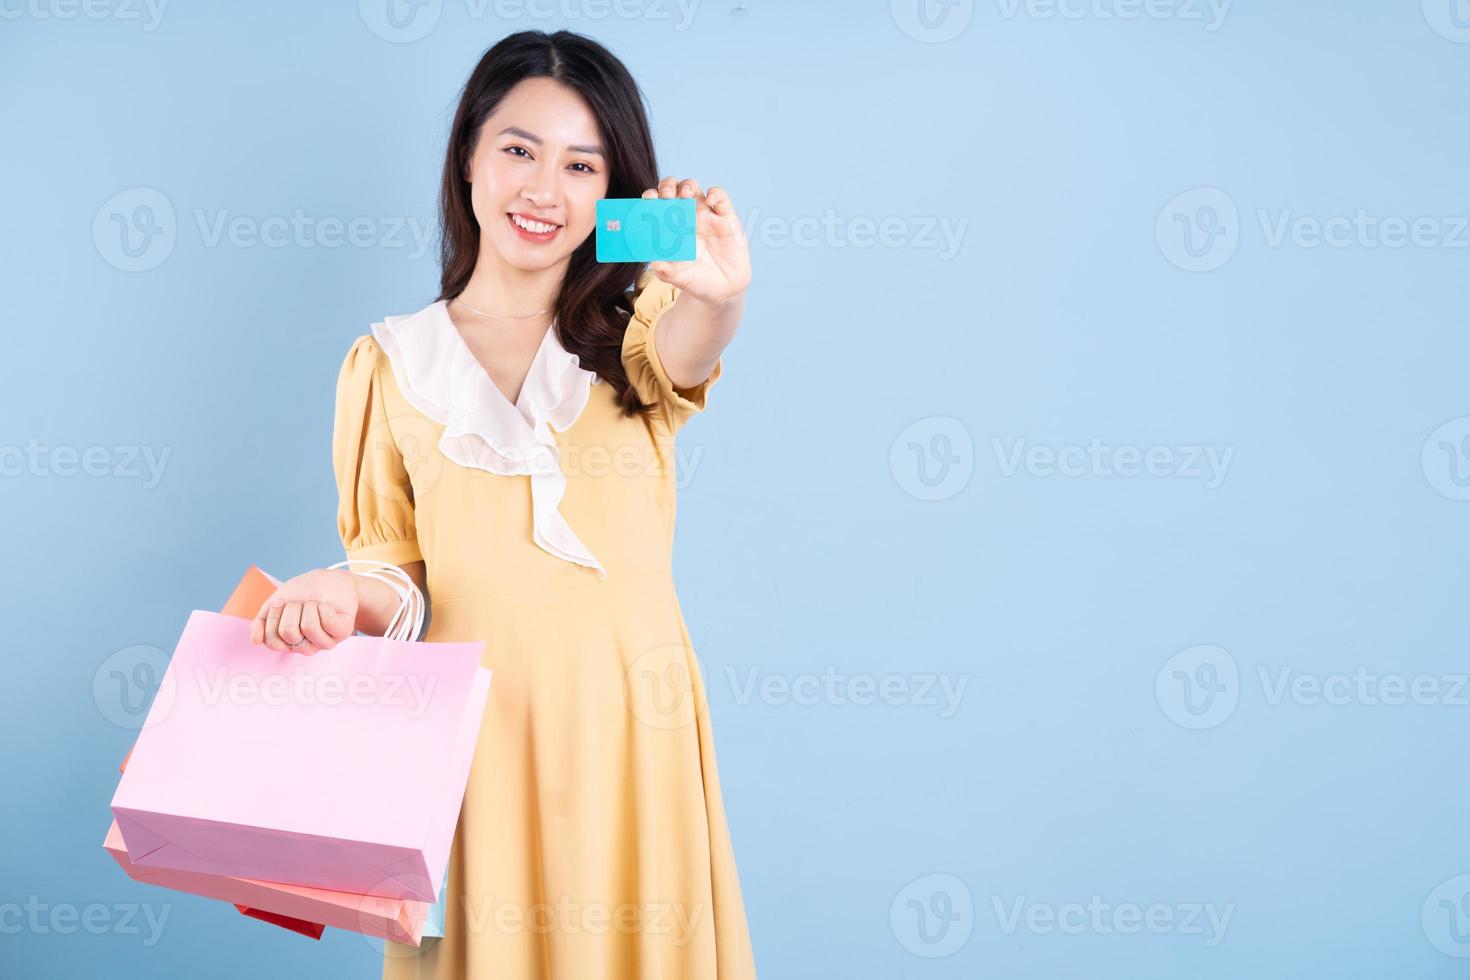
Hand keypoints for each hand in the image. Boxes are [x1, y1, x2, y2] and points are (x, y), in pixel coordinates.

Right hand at [249, 568, 358, 653]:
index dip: (273, 617)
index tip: (280, 602)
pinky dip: (324, 606)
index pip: (272, 641)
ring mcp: (325, 642)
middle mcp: (306, 647)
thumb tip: (254, 641)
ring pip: (308, 626)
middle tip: (301, 603)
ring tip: (315, 604)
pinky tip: (326, 605)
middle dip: (292, 608)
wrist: (329, 580)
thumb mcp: (276, 604)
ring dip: (309, 606)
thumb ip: (262, 622)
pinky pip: (328, 621)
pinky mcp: (342, 633)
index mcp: (289, 643)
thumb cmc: (302, 593)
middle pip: (288, 631)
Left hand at [641, 177, 750, 305]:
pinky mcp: (725, 216)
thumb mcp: (681, 280)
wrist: (724, 288)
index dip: (651, 197)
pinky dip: (715, 193)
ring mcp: (705, 214)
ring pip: (694, 187)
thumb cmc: (697, 280)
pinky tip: (710, 201)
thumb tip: (654, 264)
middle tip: (666, 195)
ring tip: (685, 194)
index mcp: (669, 227)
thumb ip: (667, 273)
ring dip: (687, 185)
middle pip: (673, 189)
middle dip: (667, 186)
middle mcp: (685, 216)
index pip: (656, 204)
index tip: (648, 200)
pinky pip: (720, 196)